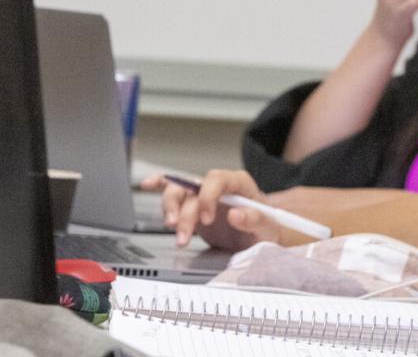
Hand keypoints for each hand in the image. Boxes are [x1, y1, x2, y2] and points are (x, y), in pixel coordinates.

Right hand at [141, 169, 276, 250]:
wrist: (261, 237)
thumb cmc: (268, 230)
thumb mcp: (269, 229)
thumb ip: (256, 220)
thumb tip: (236, 214)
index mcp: (240, 184)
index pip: (219, 179)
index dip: (208, 196)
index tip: (207, 219)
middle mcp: (219, 186)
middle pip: (193, 186)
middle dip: (184, 211)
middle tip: (184, 233)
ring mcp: (204, 195)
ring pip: (179, 191)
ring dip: (171, 211)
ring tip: (175, 232)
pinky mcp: (193, 206)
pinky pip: (173, 190)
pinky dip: (160, 185)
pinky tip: (148, 184)